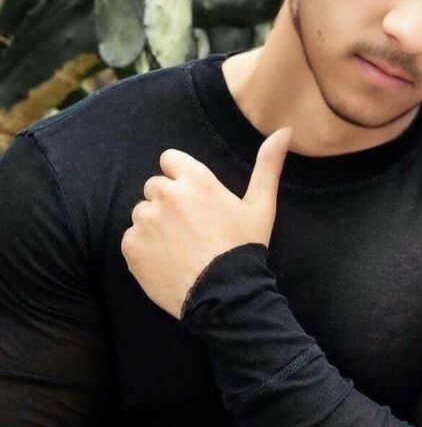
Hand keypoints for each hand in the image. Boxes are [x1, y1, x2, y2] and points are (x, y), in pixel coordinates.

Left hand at [121, 127, 292, 318]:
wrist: (224, 296)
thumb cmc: (244, 248)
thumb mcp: (262, 205)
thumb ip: (268, 164)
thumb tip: (285, 130)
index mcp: (196, 179)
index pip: (170, 160)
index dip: (180, 177)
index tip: (193, 198)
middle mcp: (166, 193)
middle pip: (155, 186)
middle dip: (167, 201)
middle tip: (189, 226)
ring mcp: (146, 220)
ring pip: (142, 212)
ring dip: (154, 224)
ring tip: (178, 246)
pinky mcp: (131, 246)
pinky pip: (131, 238)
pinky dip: (143, 248)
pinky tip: (166, 260)